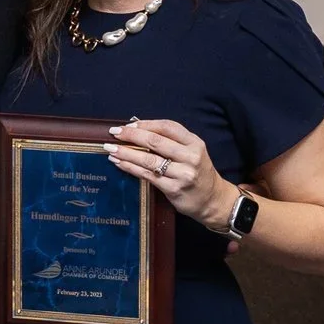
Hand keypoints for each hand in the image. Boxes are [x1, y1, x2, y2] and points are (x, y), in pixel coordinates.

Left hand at [106, 118, 236, 234]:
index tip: (128, 124)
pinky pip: (148, 175)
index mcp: (194, 143)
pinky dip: (131, 168)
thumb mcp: (192, 151)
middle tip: (114, 133)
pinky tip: (120, 163)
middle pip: (156, 141)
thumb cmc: (197, 172)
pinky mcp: (174, 189)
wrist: (213, 200)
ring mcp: (183, 174)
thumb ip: (171, 140)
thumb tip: (138, 128)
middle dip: (131, 135)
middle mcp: (191, 157)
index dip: (146, 124)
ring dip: (126, 153)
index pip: (167, 127)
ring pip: (149, 159)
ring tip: (111, 149)